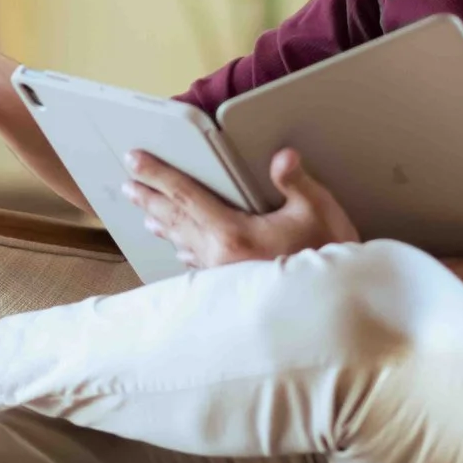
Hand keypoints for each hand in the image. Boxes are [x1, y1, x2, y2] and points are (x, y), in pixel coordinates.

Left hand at [123, 147, 358, 269]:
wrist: (334, 306)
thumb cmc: (326, 256)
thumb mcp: (317, 211)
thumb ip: (294, 181)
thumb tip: (282, 156)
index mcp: (232, 233)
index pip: (185, 195)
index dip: (158, 174)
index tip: (134, 159)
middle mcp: (218, 255)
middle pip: (175, 218)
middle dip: (150, 197)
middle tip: (128, 183)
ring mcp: (221, 274)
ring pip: (183, 242)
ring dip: (163, 223)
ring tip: (145, 213)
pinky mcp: (230, 286)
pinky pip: (197, 262)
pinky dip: (184, 249)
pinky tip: (181, 248)